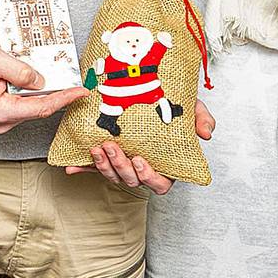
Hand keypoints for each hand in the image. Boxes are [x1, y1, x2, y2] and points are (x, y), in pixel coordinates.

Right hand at [0, 37, 81, 133]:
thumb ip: (20, 71)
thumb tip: (42, 82)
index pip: (41, 108)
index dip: (64, 99)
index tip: (81, 91)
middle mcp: (1, 121)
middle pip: (40, 109)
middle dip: (59, 96)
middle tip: (77, 82)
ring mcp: (2, 121)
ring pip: (34, 108)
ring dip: (47, 94)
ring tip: (59, 80)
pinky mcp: (4, 116)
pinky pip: (27, 106)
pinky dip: (37, 95)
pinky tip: (42, 84)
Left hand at [63, 102, 216, 194]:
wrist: (151, 93)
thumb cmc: (174, 107)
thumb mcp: (192, 109)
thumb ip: (201, 119)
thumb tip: (206, 133)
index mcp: (166, 164)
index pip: (160, 184)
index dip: (149, 177)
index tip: (140, 160)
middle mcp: (143, 168)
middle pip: (132, 180)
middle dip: (120, 166)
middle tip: (111, 147)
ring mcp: (124, 164)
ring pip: (113, 175)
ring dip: (102, 165)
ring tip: (97, 147)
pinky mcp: (107, 158)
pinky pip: (93, 168)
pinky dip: (82, 169)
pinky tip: (71, 168)